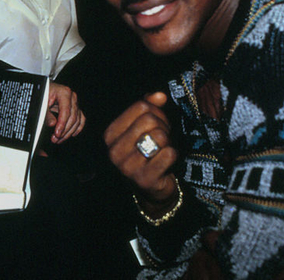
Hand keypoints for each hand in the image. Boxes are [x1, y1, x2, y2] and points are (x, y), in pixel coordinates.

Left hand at [46, 82, 84, 143]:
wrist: (46, 88)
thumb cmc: (44, 92)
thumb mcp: (42, 101)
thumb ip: (46, 113)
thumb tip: (52, 124)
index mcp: (64, 92)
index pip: (66, 112)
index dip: (62, 124)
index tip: (57, 134)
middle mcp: (72, 97)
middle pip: (73, 118)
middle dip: (64, 131)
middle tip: (55, 139)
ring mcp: (75, 103)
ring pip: (77, 121)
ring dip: (69, 132)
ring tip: (59, 139)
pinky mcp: (76, 108)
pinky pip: (80, 119)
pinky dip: (77, 128)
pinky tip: (72, 135)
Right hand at [104, 92, 177, 213]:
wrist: (151, 188)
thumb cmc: (146, 151)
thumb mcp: (143, 127)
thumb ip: (149, 106)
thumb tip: (160, 95)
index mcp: (110, 134)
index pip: (140, 106)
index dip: (156, 111)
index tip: (157, 122)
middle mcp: (114, 151)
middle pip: (150, 120)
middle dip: (163, 126)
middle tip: (163, 137)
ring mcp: (128, 167)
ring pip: (160, 136)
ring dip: (168, 142)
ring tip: (163, 149)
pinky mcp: (145, 180)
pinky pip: (169, 154)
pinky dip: (173, 155)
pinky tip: (166, 161)